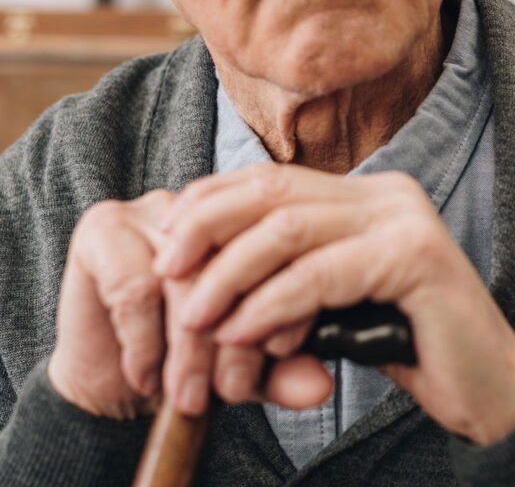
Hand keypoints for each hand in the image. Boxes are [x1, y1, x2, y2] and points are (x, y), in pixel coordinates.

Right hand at [49, 189, 328, 419]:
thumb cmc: (192, 359)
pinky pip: (134, 288)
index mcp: (259, 224)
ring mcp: (156, 210)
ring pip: (187, 281)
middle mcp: (213, 209)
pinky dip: (145, 342)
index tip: (272, 365)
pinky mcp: (103, 228)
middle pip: (236, 267)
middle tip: (230, 392)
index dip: (280, 313)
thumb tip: (320, 386)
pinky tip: (147, 376)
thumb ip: (286, 372)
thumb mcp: (252, 369)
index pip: (283, 256)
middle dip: (234, 341)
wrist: (116, 381)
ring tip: (188, 394)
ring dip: (190, 349)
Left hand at [155, 164, 514, 444]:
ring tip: (198, 319)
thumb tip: (200, 267)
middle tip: (168, 278)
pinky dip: (272, 305)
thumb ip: (288, 273)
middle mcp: (388, 194)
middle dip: (207, 231)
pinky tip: (245, 333)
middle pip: (273, 192)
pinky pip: (321, 274)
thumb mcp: (333, 300)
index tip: (167, 250)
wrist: (485, 387)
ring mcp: (406, 220)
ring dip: (230, 276)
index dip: (210, 205)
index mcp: (369, 195)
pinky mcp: (417, 257)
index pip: (271, 179)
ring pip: (289, 229)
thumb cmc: (403, 346)